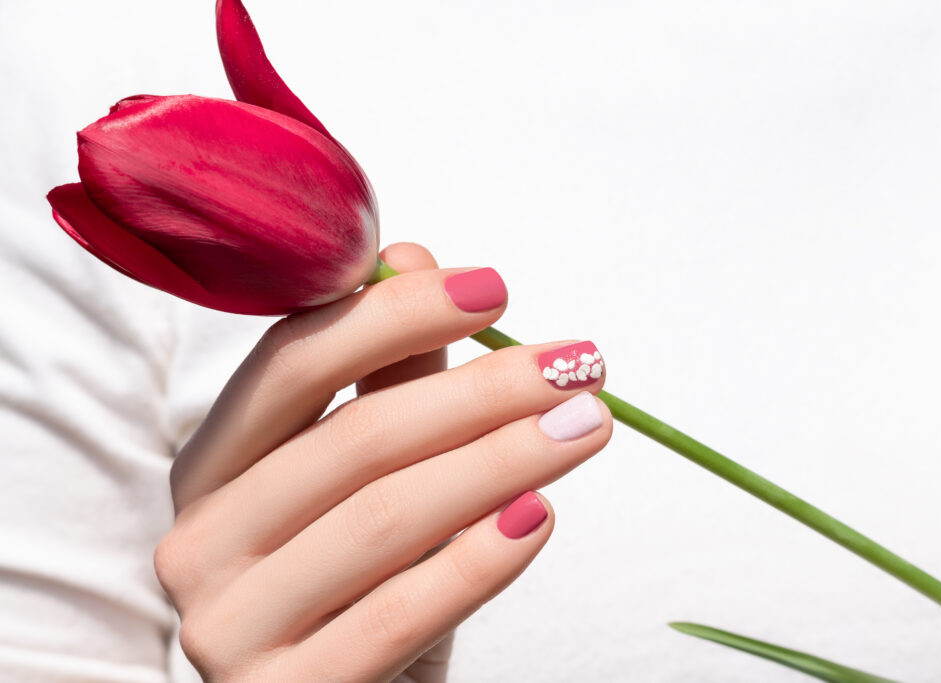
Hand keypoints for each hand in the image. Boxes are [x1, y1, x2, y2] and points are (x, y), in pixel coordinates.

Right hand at [154, 243, 611, 681]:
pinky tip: (539, 516)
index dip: (392, 315)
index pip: (291, 365)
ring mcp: (229, 628)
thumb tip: (412, 257)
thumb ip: (388, 374)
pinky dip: (478, 560)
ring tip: (586, 425)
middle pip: (352, 440)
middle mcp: (199, 542)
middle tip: (576, 364)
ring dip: (502, 460)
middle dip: (480, 391)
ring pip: (383, 519)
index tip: (493, 288)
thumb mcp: (373, 478)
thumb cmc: (364, 580)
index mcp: (210, 469)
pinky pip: (396, 614)